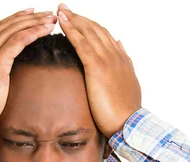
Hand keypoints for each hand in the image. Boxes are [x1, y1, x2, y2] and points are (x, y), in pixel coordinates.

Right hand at [0, 8, 56, 134]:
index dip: (16, 19)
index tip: (31, 14)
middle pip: (8, 24)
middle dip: (29, 17)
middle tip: (46, 13)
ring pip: (14, 29)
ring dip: (35, 22)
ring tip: (50, 19)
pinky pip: (18, 41)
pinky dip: (33, 32)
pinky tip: (45, 30)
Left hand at [56, 4, 141, 137]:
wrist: (129, 122)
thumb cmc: (126, 111)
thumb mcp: (128, 83)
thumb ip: (123, 63)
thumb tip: (120, 47)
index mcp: (121, 59)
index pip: (104, 36)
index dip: (90, 25)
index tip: (79, 18)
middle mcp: (115, 54)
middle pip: (95, 29)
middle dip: (79, 17)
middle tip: (64, 8)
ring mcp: (107, 59)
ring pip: (88, 32)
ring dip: (73, 19)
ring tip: (60, 10)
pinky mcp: (97, 67)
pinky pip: (82, 43)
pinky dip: (72, 30)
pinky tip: (63, 23)